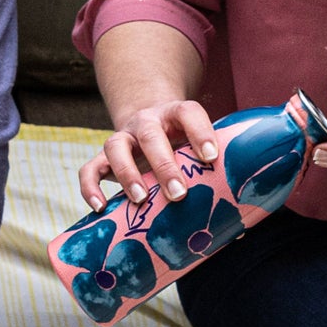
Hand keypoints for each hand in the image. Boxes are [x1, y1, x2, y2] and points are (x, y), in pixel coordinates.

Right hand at [78, 94, 217, 211]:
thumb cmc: (181, 143)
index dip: (200, 133)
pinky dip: (90, 188)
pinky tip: (100, 208)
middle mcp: (145, 121)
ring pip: (115, 147)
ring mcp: (122, 138)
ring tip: (141, 199)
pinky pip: (89, 169)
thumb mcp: (196, 143)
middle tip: (179, 193)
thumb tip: (236, 214)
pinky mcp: (103, 158)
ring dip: (127, 174)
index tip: (211, 158)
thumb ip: (211, 165)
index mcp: (175, 114)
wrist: (148, 124)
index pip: (188, 113)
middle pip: (150, 135)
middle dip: (164, 165)